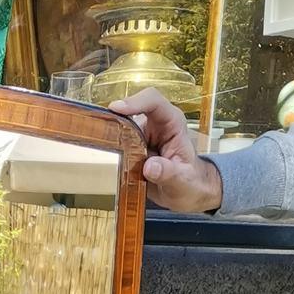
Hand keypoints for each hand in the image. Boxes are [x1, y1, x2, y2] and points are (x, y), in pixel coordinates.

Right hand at [111, 89, 223, 213]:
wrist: (187, 192)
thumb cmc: (191, 181)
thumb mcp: (184, 181)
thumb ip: (169, 173)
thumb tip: (150, 167)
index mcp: (172, 123)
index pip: (153, 101)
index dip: (134, 102)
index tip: (116, 108)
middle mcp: (156, 125)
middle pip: (130, 113)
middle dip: (115, 122)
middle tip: (103, 139)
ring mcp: (142, 136)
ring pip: (120, 130)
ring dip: (113, 143)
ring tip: (112, 159)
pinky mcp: (133, 148)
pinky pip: (117, 147)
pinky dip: (112, 155)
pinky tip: (113, 167)